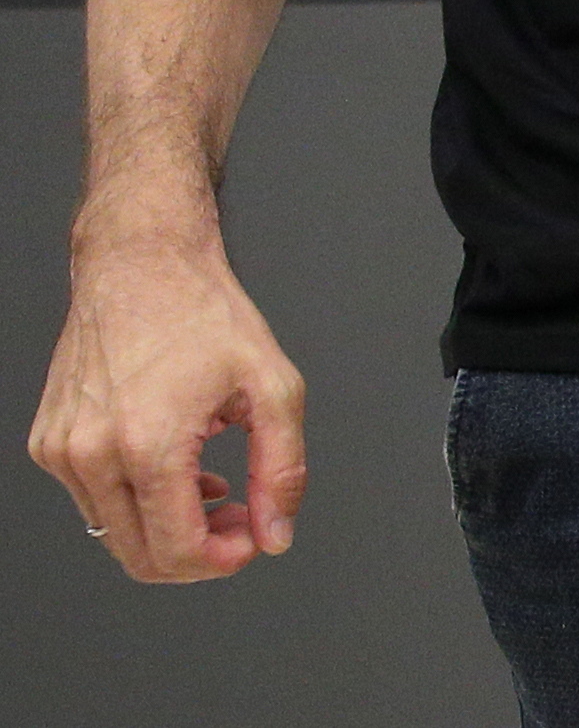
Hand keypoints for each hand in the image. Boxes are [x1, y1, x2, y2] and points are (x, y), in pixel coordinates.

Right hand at [29, 234, 305, 582]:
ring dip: (169, 524)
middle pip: (140, 556)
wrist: (140, 266)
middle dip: (200, 551)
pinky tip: (175, 465)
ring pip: (115, 533)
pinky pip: (94, 500)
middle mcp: (91, 454)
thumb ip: (281, 468)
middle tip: (240, 517)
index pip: (175, 551)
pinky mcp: (49, 444)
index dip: (222, 561)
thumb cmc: (204, 315)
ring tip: (212, 483)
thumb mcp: (273, 386)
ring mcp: (63, 451)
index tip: (252, 538)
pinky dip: (137, 499)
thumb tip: (276, 533)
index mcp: (147, 443)